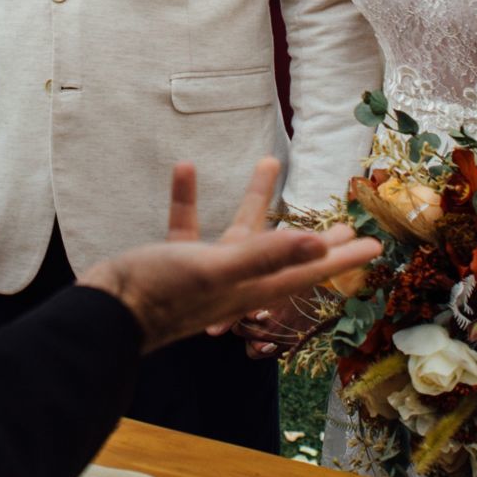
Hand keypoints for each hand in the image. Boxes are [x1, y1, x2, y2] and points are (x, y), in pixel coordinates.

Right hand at [75, 158, 378, 353]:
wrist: (102, 315)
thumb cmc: (158, 294)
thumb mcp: (215, 270)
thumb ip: (264, 257)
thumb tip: (317, 244)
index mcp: (251, 287)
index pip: (308, 272)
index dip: (342, 258)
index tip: (374, 246)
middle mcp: (235, 283)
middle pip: (286, 257)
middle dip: (313, 239)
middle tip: (343, 223)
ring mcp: (204, 275)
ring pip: (239, 232)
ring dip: (254, 198)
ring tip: (268, 160)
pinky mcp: (175, 265)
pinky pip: (189, 226)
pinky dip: (189, 199)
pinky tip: (185, 169)